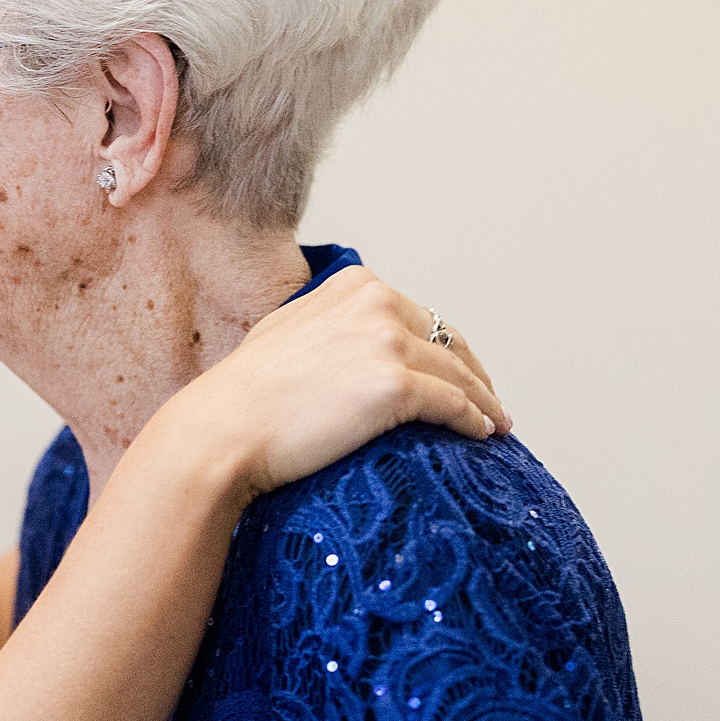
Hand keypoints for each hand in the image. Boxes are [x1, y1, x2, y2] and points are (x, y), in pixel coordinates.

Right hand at [144, 266, 508, 499]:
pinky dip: (475, 420)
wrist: (224, 429)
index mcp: (353, 286)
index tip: (456, 371)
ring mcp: (387, 342)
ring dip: (484, 401)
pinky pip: (455, 405)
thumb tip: (348, 340)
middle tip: (488, 401)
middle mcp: (376, 304)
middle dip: (473, 372)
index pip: (420, 314)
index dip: (445, 347)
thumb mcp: (285, 330)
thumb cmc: (243, 393)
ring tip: (496, 424)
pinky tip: (481, 434)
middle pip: (449, 340)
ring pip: (459, 373)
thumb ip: (326, 323)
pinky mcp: (396, 386)